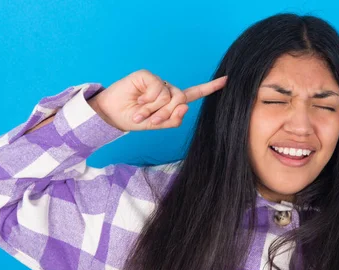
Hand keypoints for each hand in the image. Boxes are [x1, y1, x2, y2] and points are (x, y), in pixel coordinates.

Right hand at [88, 69, 227, 131]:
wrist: (112, 114)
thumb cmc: (134, 120)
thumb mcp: (156, 125)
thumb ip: (172, 119)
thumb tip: (186, 105)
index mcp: (173, 101)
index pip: (195, 94)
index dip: (210, 87)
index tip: (226, 80)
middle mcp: (168, 89)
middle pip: (181, 99)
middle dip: (165, 113)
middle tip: (150, 120)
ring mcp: (158, 81)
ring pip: (169, 96)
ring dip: (155, 109)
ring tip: (141, 112)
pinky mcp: (147, 75)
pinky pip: (158, 89)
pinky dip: (148, 100)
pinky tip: (138, 101)